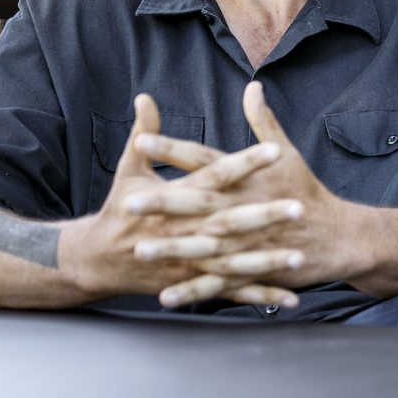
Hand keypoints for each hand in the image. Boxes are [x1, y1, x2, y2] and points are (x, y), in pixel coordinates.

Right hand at [58, 93, 299, 306]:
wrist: (98, 260)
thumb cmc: (119, 211)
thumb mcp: (129, 171)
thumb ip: (143, 134)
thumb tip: (144, 97)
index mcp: (172, 198)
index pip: (214, 176)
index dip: (244, 163)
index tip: (274, 151)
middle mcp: (183, 230)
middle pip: (229, 222)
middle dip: (264, 215)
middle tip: (299, 207)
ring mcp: (189, 261)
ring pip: (233, 262)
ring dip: (267, 262)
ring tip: (299, 257)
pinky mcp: (193, 282)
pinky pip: (230, 292)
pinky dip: (259, 296)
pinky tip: (289, 299)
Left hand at [125, 81, 373, 307]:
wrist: (341, 237)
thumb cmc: (309, 192)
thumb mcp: (289, 154)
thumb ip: (264, 122)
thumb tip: (253, 87)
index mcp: (249, 179)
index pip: (205, 160)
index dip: (173, 150)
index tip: (141, 140)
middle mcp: (246, 209)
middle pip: (200, 204)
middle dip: (165, 203)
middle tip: (131, 202)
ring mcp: (250, 243)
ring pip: (206, 247)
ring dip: (173, 251)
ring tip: (140, 251)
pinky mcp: (255, 271)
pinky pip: (220, 283)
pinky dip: (195, 292)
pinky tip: (166, 298)